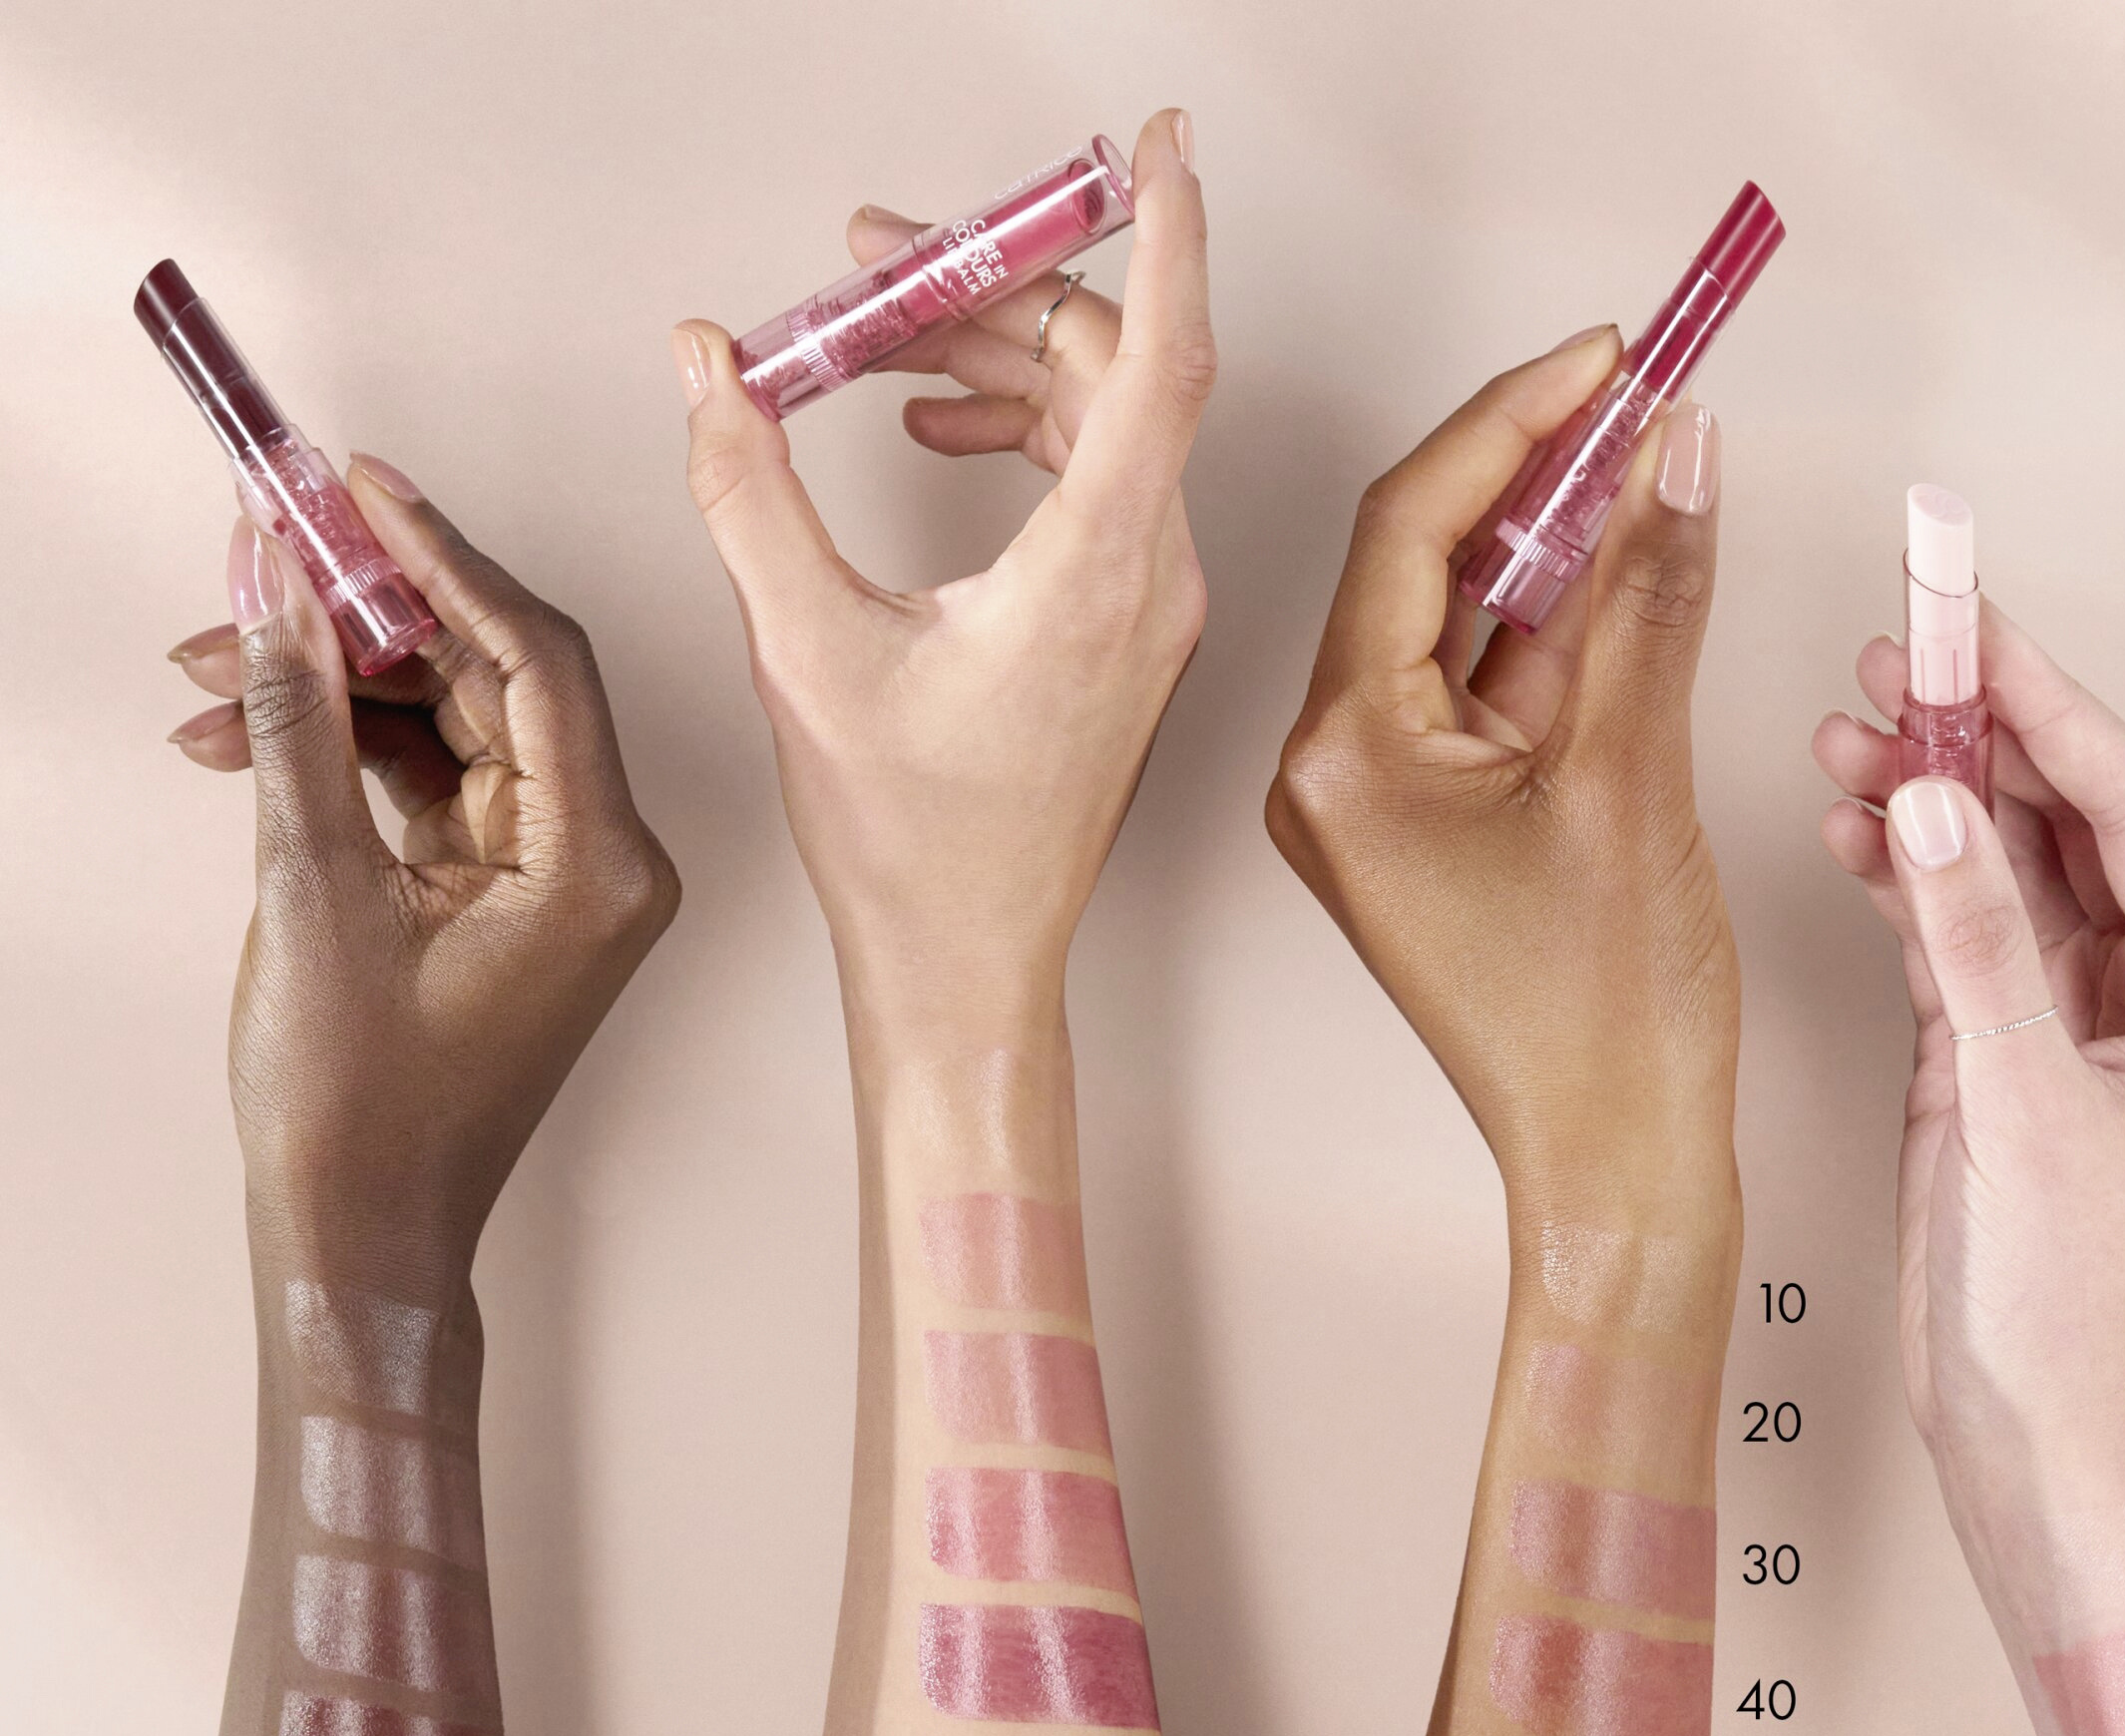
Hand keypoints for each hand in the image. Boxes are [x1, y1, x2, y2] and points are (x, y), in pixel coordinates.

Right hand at [164, 465, 678, 1280]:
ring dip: (332, 686)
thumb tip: (281, 582)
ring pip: (450, 724)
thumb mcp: (312, 887)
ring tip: (206, 675)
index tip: (356, 487)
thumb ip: (300, 718)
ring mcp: (556, 879)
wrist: (363, 1228)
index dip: (444, 559)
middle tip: (260, 552)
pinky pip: (432, 781)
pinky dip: (345, 750)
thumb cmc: (360, 1108)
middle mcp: (601, 864)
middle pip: (493, 679)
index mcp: (597, 866)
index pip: (537, 661)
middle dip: (365, 616)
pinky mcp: (506, 895)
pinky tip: (239, 732)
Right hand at [673, 109, 1211, 1053]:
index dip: (1166, 232)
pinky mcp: (1129, 635)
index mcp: (1099, 570)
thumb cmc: (913, 843)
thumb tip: (713, 364)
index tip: (1155, 143)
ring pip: (1105, 427)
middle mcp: (1152, 580)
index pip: (1160, 356)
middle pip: (1110, 372)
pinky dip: (1026, 436)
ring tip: (883, 348)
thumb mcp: (805, 647)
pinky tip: (940, 433)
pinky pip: (1101, 487)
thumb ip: (748, 486)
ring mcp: (1151, 610)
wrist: (966, 958)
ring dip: (1000, 365)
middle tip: (879, 264)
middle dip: (994, 295)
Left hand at [1265, 336, 1736, 1213]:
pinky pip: (1489, 696)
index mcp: (1342, 757)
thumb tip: (1675, 450)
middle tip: (1644, 400)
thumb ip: (1649, 594)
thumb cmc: (1602, 1025)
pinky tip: (1634, 574)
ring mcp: (1382, 805)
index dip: (1514, 422)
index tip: (1609, 359)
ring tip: (1656, 469)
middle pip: (1427, 566)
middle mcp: (1336, 774)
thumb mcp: (1633, 776)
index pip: (1409, 529)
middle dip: (1538, 475)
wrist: (1617, 1165)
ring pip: (1466, 627)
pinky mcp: (1434, 830)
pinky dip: (1559, 634)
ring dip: (1558, 548)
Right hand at [1811, 611, 2124, 1509]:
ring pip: (2000, 860)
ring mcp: (2069, 1011)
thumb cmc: (2065, 1298)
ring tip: (1847, 732)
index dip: (2043, 707)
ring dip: (1925, 796)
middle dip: (1978, 733)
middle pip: (2067, 812)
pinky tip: (1851, 828)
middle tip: (1895, 652)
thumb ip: (1971, 944)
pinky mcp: (1995, 1045)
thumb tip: (1924, 805)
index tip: (1965, 629)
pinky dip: (1899, 875)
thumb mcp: (2019, 1104)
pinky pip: (1950, 924)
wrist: (2021, 1420)